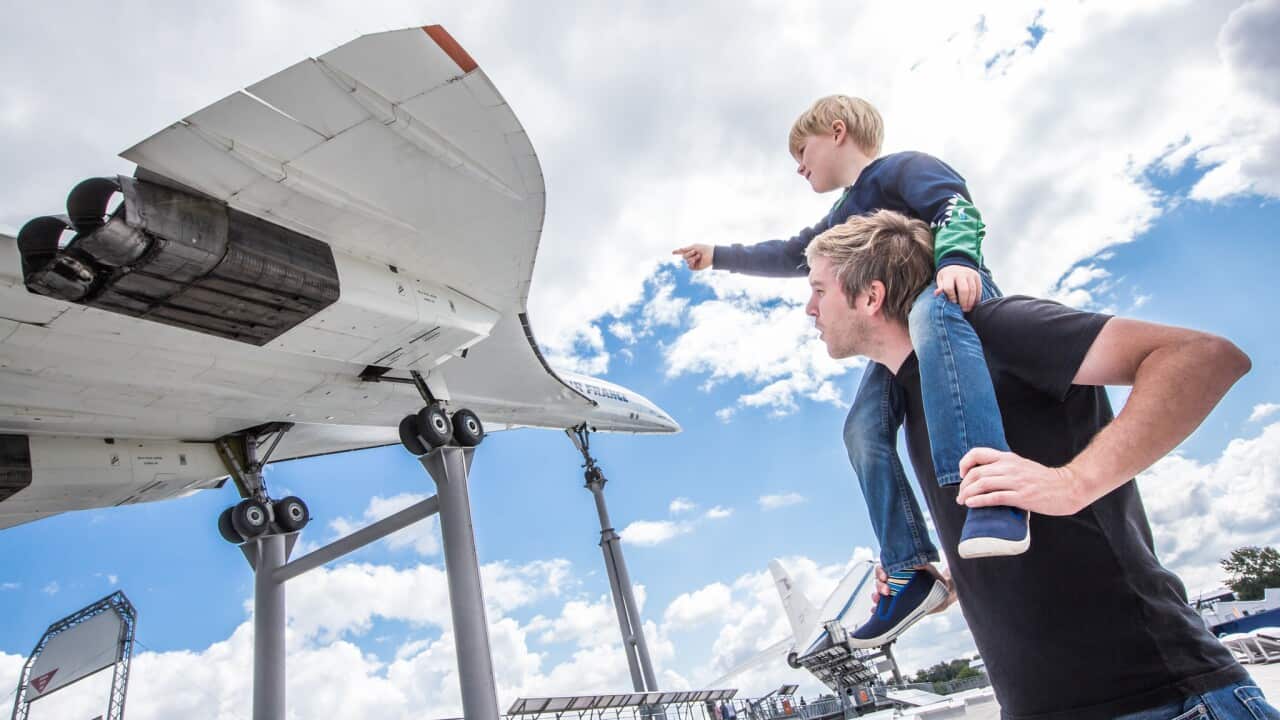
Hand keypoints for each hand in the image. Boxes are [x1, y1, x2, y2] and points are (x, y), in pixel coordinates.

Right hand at [672, 244, 713, 270]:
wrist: (711, 254)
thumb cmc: (704, 248)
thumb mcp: (694, 246)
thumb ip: (686, 249)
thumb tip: (680, 249)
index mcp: (690, 251)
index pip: (682, 252)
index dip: (677, 252)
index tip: (673, 252)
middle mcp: (691, 257)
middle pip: (684, 257)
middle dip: (689, 253)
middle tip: (695, 252)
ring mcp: (693, 262)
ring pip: (687, 261)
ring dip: (692, 258)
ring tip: (699, 256)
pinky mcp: (696, 268)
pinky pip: (689, 267)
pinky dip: (692, 263)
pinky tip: (696, 261)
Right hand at [869, 563, 956, 614]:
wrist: (945, 593)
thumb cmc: (935, 579)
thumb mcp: (929, 569)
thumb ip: (923, 565)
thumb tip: (916, 564)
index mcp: (898, 572)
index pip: (883, 569)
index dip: (880, 572)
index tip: (885, 577)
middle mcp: (894, 582)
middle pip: (879, 582)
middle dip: (879, 586)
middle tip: (886, 592)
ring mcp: (895, 594)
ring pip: (879, 594)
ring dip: (876, 597)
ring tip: (878, 601)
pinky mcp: (897, 606)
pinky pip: (884, 608)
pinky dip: (877, 609)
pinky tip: (875, 611)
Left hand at [934, 265, 980, 310]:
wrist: (956, 266)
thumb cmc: (947, 277)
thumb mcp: (941, 280)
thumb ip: (940, 287)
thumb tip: (937, 293)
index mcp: (949, 275)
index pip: (949, 288)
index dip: (951, 297)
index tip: (953, 303)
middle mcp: (960, 273)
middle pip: (964, 290)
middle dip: (964, 302)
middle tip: (964, 310)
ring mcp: (970, 274)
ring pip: (972, 290)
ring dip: (971, 301)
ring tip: (968, 308)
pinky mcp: (977, 276)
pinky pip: (979, 288)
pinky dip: (977, 297)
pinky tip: (974, 303)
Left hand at [957, 447, 1090, 515]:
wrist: (1068, 487)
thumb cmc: (1044, 480)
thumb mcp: (1021, 466)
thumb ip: (1005, 468)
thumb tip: (985, 478)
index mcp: (1008, 458)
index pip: (978, 453)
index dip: (965, 463)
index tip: (962, 475)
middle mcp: (1009, 467)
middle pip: (976, 472)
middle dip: (963, 485)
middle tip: (960, 496)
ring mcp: (1016, 482)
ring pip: (982, 484)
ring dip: (967, 494)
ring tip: (963, 502)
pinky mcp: (1022, 496)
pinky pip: (995, 497)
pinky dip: (979, 501)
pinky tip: (972, 504)